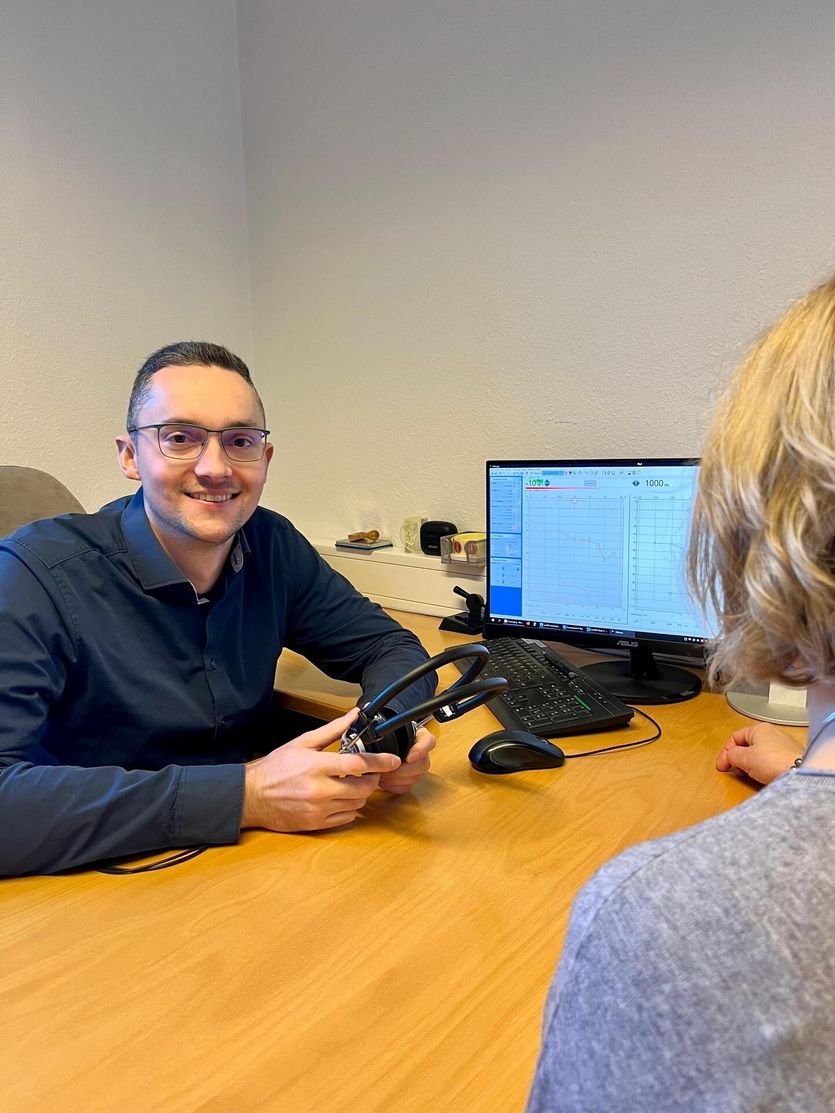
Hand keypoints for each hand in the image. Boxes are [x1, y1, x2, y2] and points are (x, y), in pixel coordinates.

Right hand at [241, 708, 400, 831]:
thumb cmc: (276, 768)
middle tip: (368, 773)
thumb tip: (354, 715)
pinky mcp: (316, 824)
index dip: (380, 762)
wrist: (252, 797)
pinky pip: (346, 818)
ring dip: (360, 793)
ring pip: (357, 804)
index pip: (358, 764)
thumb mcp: (302, 743)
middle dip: (372, 779)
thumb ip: (332, 730)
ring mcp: (318, 809)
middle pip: (363, 788)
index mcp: (316, 766)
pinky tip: (340, 798)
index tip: (393, 760)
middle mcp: (319, 790)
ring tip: (351, 783)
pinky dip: (350, 808)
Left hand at [378, 727, 435, 794]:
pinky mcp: (410, 780)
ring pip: (416, 777)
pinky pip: (407, 787)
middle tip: (389, 769)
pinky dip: (395, 786)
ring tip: (382, 774)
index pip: (429, 741)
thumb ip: (389, 732)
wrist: (382, 748)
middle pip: (423, 764)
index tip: (409, 758)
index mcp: (420, 737)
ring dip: (398, 779)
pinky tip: (385, 782)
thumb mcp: (389, 730)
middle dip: (404, 770)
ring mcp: (418, 768)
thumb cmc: (387, 736)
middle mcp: (422, 753)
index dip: (421, 751)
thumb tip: (381, 735)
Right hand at [716, 722, 803, 784]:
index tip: (721, 766)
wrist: (799, 774)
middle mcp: (772, 733)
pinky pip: (770, 761)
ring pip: (759, 754)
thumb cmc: (773, 762)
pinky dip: (763, 768)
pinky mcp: (790, 757)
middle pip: (747, 746)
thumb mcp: (743, 758)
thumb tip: (730, 757)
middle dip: (738, 759)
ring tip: (749, 775)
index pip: (734, 738)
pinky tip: (763, 776)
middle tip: (735, 771)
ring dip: (750, 765)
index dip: (725, 752)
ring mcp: (782, 745)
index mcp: (758, 728)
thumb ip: (731, 755)